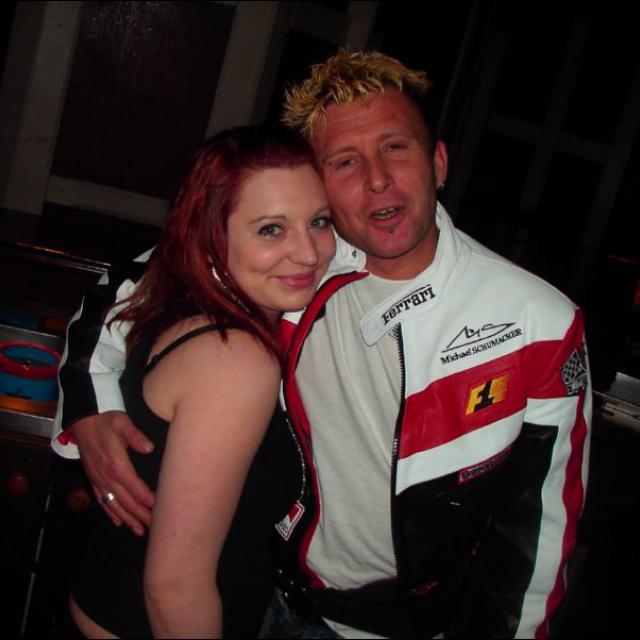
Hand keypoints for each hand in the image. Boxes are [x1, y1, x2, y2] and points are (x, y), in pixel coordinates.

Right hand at [73, 411, 154, 535]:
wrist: (83, 419)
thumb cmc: (106, 420)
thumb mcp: (122, 422)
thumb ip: (136, 436)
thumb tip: (149, 448)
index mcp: (116, 464)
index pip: (135, 487)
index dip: (147, 499)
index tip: (158, 509)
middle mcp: (106, 476)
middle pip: (126, 500)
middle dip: (140, 515)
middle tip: (153, 526)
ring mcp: (98, 479)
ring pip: (114, 504)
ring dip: (126, 518)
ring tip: (138, 531)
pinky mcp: (93, 478)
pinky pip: (101, 500)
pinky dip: (110, 512)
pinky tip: (117, 521)